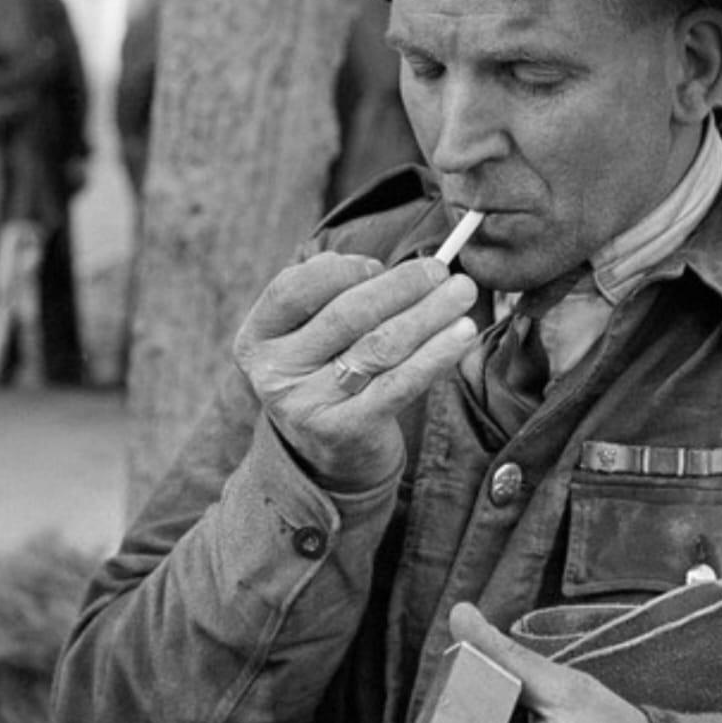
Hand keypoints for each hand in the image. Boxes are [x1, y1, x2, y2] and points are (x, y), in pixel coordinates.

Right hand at [233, 252, 477, 489]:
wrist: (328, 458)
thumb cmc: (329, 371)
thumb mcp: (315, 333)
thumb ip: (340, 293)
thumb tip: (398, 269)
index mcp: (258, 337)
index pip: (291, 289)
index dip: (339, 271)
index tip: (378, 264)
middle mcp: (275, 372)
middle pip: (345, 315)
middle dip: (401, 286)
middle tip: (441, 269)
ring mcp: (307, 405)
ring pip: (378, 346)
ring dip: (428, 314)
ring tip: (462, 293)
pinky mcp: (346, 431)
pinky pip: (400, 384)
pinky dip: (436, 354)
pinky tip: (462, 334)